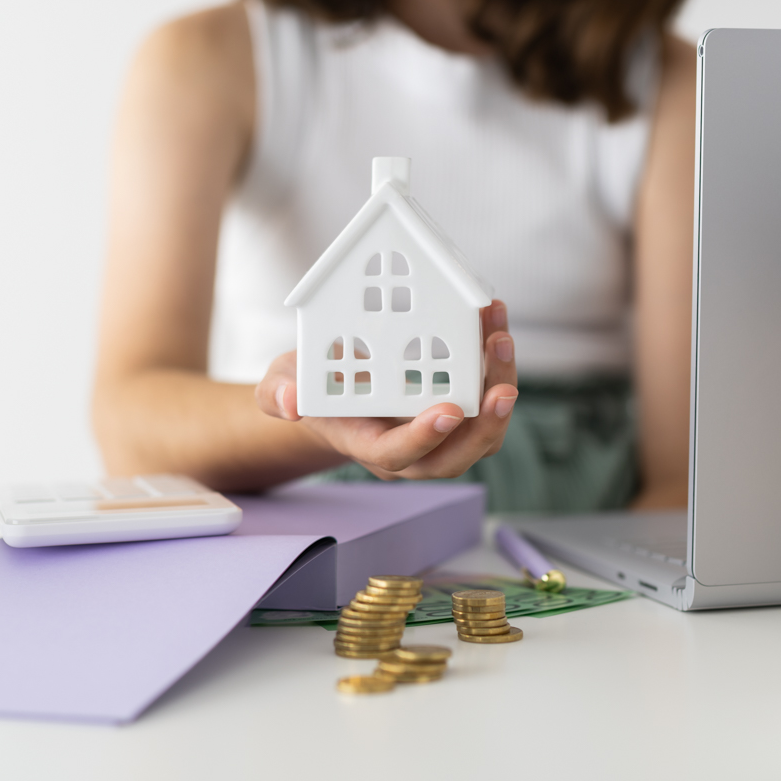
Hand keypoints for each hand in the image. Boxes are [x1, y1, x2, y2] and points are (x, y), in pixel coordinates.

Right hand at [256, 300, 518, 479]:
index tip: (446, 410)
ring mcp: (438, 432)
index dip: (424, 438)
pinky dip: (496, 365)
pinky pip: (485, 399)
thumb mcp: (281, 383)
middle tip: (501, 389)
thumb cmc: (311, 387)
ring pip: (482, 432)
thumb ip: (278, 394)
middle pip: (456, 455)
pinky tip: (495, 325)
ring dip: (499, 389)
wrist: (334, 386)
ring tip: (500, 340)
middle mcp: (410, 448)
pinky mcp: (457, 408)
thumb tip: (290, 403)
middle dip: (484, 425)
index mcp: (367, 444)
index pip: (399, 455)